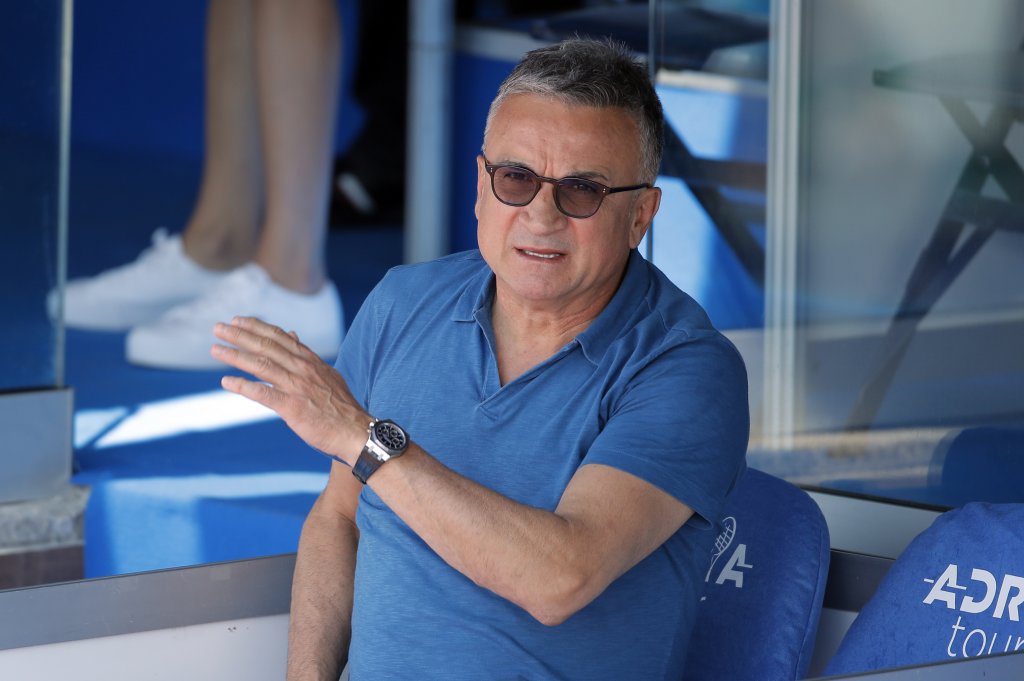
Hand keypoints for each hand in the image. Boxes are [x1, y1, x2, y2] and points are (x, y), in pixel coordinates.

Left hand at [211, 316, 367, 464]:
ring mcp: (297, 387)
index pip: (280, 337)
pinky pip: (263, 394)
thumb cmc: (340, 406)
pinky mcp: (292, 407)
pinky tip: (226, 382)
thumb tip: (293, 335)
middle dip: (240, 335)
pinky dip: (243, 386)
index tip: (238, 320)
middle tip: (218, 328)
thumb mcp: (326, 374)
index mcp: (310, 361)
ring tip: (216, 350)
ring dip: (236, 356)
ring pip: (261, 365)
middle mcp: (302, 369)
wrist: (355, 432)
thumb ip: (306, 356)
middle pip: (266, 346)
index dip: (257, 327)